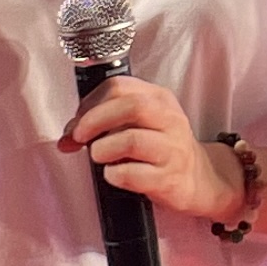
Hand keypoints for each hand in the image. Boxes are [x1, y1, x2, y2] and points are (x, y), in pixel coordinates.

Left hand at [62, 73, 239, 220]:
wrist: (199, 179)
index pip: (119, 86)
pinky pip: (132, 174)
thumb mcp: (142, 123)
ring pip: (131, 140)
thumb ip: (106, 121)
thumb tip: (67, 135)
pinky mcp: (168, 179)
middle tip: (78, 137)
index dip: (89, 103)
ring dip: (103, 149)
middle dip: (94, 121)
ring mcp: (171, 150)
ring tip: (99, 156)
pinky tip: (113, 174)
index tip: (77, 123)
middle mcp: (169, 120)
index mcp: (160, 98)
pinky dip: (113, 174)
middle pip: (129, 106)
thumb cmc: (162, 148)